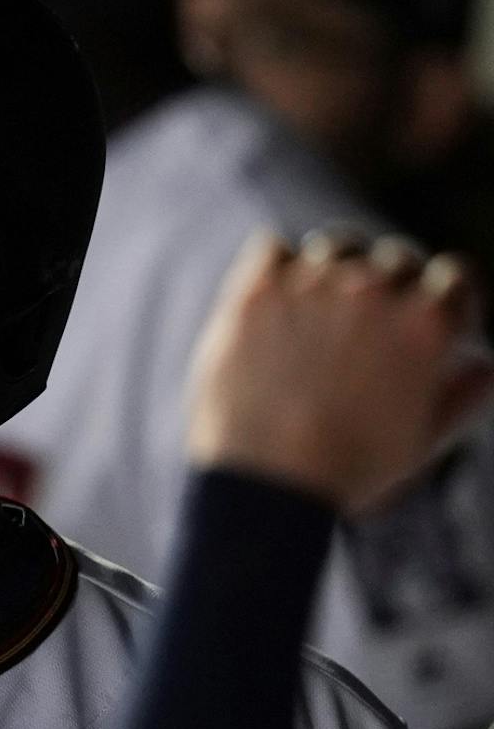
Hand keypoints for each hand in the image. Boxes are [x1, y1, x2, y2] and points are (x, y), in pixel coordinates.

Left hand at [187, 231, 493, 514]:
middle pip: (395, 257)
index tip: (427, 316)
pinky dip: (275, 264)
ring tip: (318, 304)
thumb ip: (459, 399)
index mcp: (427, 326)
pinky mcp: (256, 292)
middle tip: (367, 316)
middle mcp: (375, 294)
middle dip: (390, 282)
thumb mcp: (421, 444)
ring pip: (334, 246)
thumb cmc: (348, 472)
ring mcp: (313, 287)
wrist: (265, 481)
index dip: (444, 296)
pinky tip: (275, 296)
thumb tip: (483, 366)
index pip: (454, 275)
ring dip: (334, 267)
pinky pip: (271, 247)